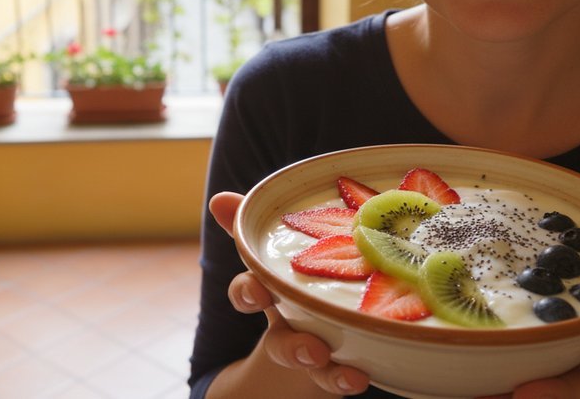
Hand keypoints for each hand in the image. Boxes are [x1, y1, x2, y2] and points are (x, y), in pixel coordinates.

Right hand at [209, 191, 371, 395]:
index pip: (248, 294)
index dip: (247, 294)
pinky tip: (360, 378)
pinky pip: (339, 379)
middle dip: (292, 348)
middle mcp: (289, 328)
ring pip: (316, 367)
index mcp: (272, 295)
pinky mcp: (337, 368)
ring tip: (350, 377)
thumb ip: (249, 228)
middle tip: (312, 349)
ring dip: (328, 373)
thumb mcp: (274, 255)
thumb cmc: (294, 281)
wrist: (313, 338)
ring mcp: (313, 352)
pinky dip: (346, 380)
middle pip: (281, 344)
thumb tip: (219, 199)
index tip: (258, 292)